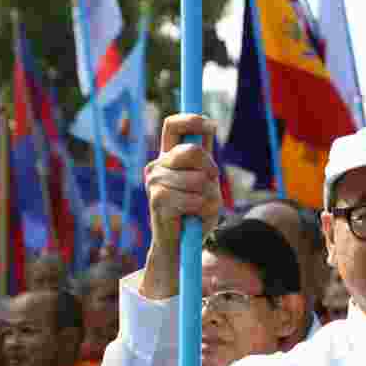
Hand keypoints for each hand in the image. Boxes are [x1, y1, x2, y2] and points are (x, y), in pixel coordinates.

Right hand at [140, 114, 219, 298]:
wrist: (181, 245)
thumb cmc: (196, 212)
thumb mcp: (207, 181)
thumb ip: (205, 157)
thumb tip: (209, 123)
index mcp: (169, 157)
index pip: (173, 125)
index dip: (192, 119)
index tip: (211, 125)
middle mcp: (157, 165)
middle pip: (191, 151)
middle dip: (209, 168)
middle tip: (209, 184)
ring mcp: (154, 182)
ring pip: (197, 179)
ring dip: (206, 195)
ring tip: (198, 207)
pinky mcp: (157, 200)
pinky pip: (193, 199)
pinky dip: (202, 210)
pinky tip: (193, 216)